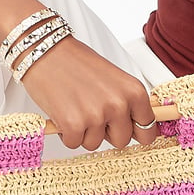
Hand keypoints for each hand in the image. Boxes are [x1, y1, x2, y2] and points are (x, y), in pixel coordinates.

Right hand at [15, 34, 159, 151]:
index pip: (148, 130)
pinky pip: (74, 144)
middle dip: (106, 132)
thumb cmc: (76, 62)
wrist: (45, 50)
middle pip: (121, 141)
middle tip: (91, 112)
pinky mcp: (73, 125)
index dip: (135, 132)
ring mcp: (96, 116)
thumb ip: (127, 103)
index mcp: (134, 92)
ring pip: (95, 144)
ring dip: (84, 132)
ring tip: (75, 107)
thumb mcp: (114, 80)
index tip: (127, 130)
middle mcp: (119, 104)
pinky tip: (63, 112)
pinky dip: (66, 133)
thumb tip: (139, 130)